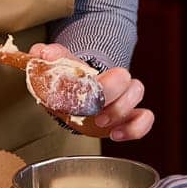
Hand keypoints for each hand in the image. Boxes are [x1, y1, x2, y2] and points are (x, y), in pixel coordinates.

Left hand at [29, 43, 152, 140]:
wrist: (76, 97)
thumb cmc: (70, 83)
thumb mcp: (59, 70)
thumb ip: (49, 58)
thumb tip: (42, 52)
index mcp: (101, 74)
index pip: (113, 73)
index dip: (105, 85)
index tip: (88, 93)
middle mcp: (117, 85)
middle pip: (133, 85)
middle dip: (116, 100)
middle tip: (96, 111)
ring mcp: (124, 101)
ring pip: (139, 100)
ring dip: (122, 112)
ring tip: (101, 123)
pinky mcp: (127, 118)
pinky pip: (144, 119)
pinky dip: (136, 128)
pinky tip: (116, 135)